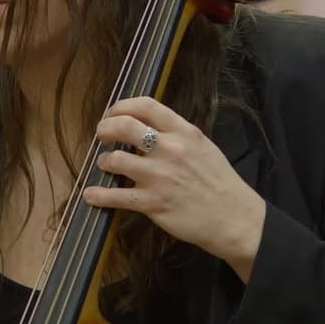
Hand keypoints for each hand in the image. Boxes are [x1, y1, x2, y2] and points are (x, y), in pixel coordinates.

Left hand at [83, 96, 265, 281]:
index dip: (121, 106)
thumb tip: (146, 126)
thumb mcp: (202, 146)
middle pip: (125, 127)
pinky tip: (90, 195)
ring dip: (104, 161)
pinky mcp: (153, 203)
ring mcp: (159, 177)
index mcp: (184, 132)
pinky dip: (98, 196)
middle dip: (105, 128)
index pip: (146, 106)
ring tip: (105, 164)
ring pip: (115, 160)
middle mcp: (170, 149)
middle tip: (101, 134)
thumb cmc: (219, 181)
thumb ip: (176, 134)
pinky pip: (116, 197)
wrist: (234, 218)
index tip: (112, 113)